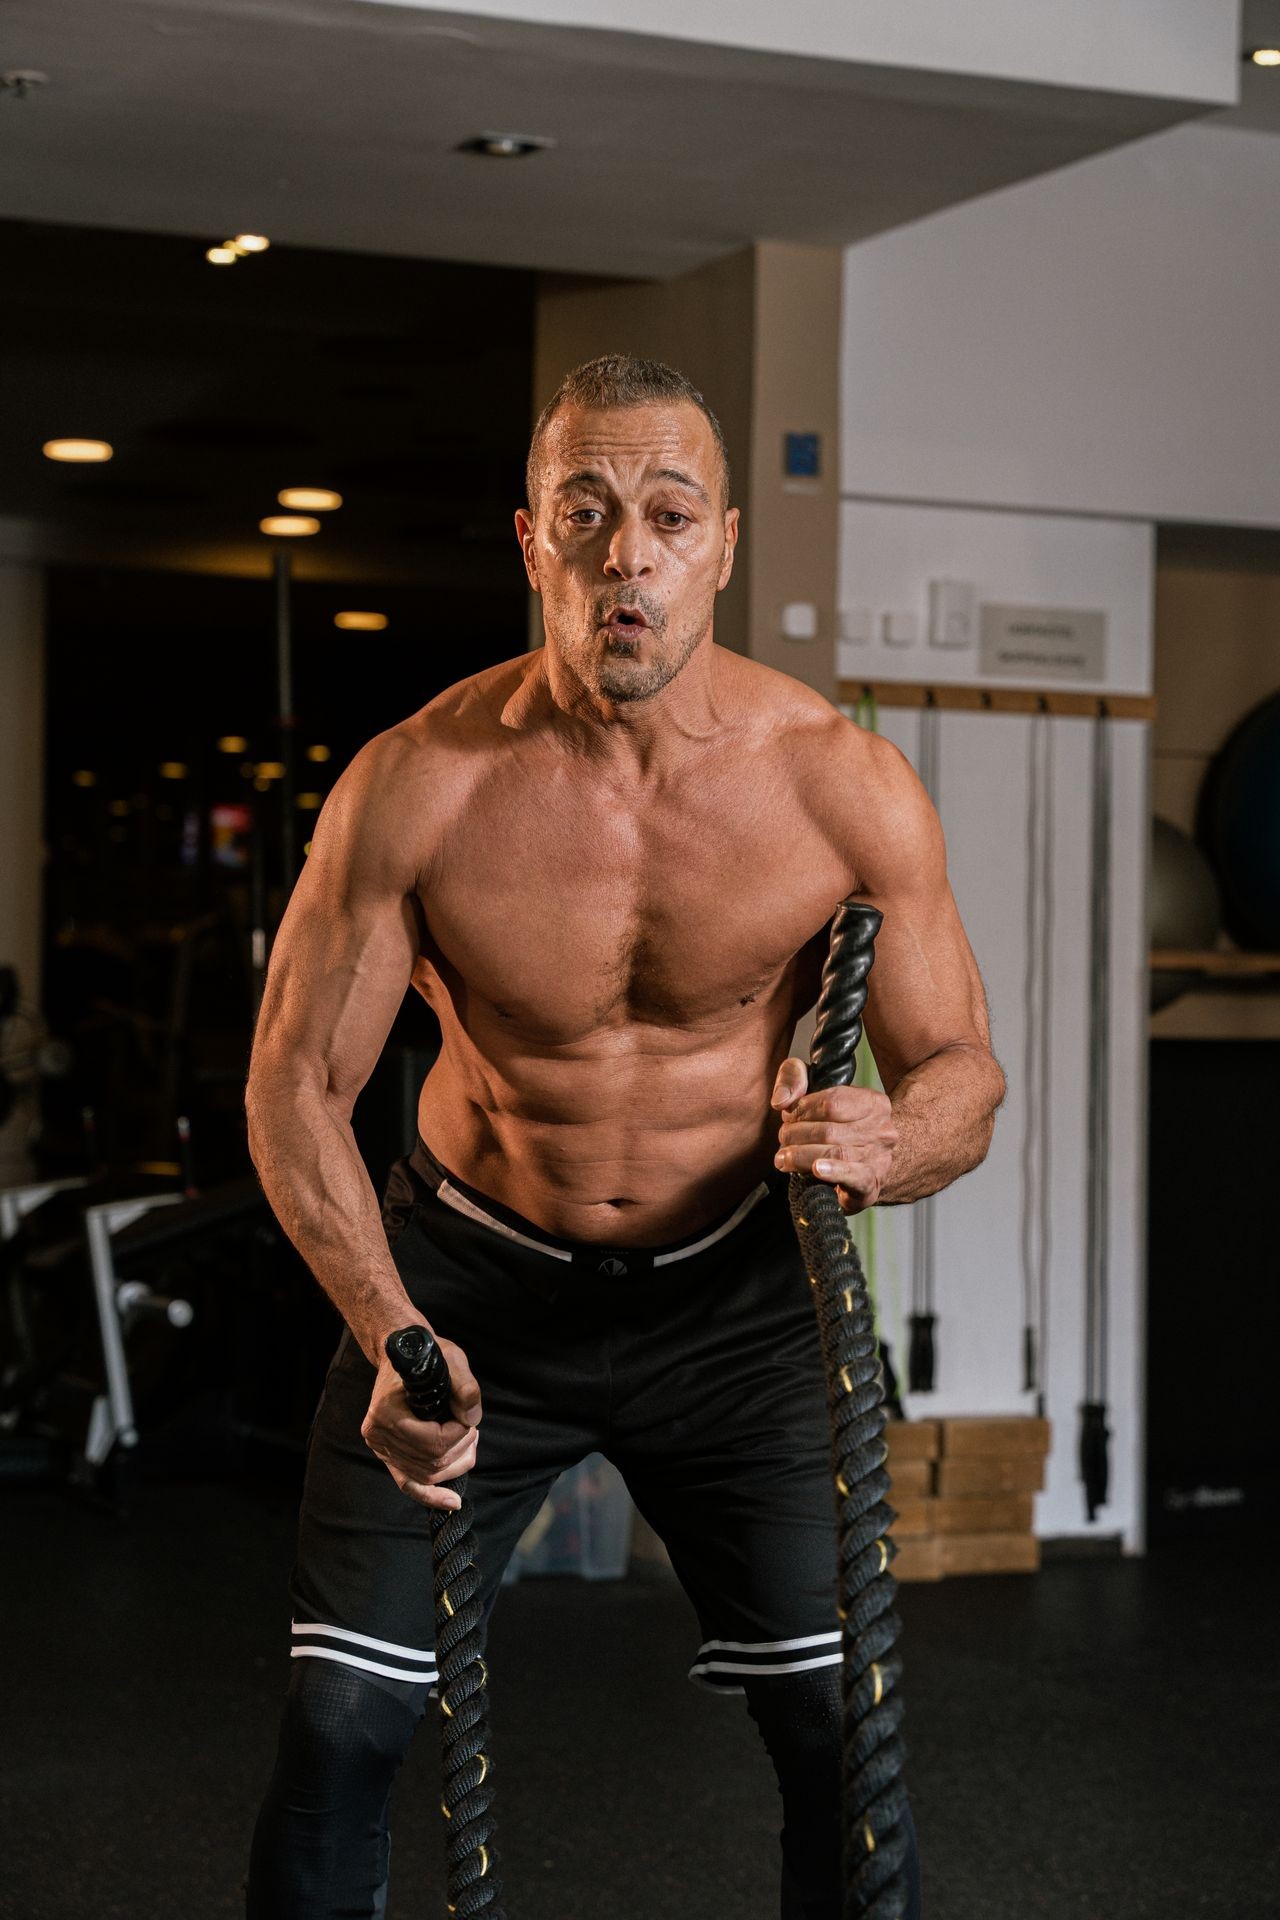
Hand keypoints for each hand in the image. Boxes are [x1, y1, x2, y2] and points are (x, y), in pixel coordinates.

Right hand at [360, 1331, 482, 1511]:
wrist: (402, 1353)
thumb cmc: (426, 1355)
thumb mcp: (451, 1359)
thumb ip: (465, 1387)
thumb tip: (472, 1419)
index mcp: (386, 1412)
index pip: (432, 1442)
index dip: (459, 1435)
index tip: (469, 1419)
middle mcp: (378, 1434)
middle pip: (431, 1463)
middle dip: (460, 1449)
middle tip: (472, 1428)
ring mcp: (380, 1448)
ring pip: (426, 1476)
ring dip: (455, 1466)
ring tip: (469, 1444)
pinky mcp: (387, 1454)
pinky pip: (408, 1484)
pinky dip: (430, 1496)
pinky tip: (452, 1503)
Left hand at [770, 1057, 897, 1213]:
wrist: (868, 1165)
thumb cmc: (839, 1126)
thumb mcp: (819, 1093)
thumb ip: (796, 1080)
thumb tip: (781, 1100)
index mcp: (872, 1102)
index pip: (832, 1102)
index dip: (803, 1109)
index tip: (787, 1116)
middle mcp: (881, 1129)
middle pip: (829, 1130)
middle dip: (797, 1135)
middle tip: (782, 1140)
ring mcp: (880, 1157)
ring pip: (836, 1153)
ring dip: (802, 1156)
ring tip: (783, 1159)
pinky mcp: (873, 1184)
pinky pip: (854, 1176)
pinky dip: (833, 1172)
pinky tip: (816, 1170)